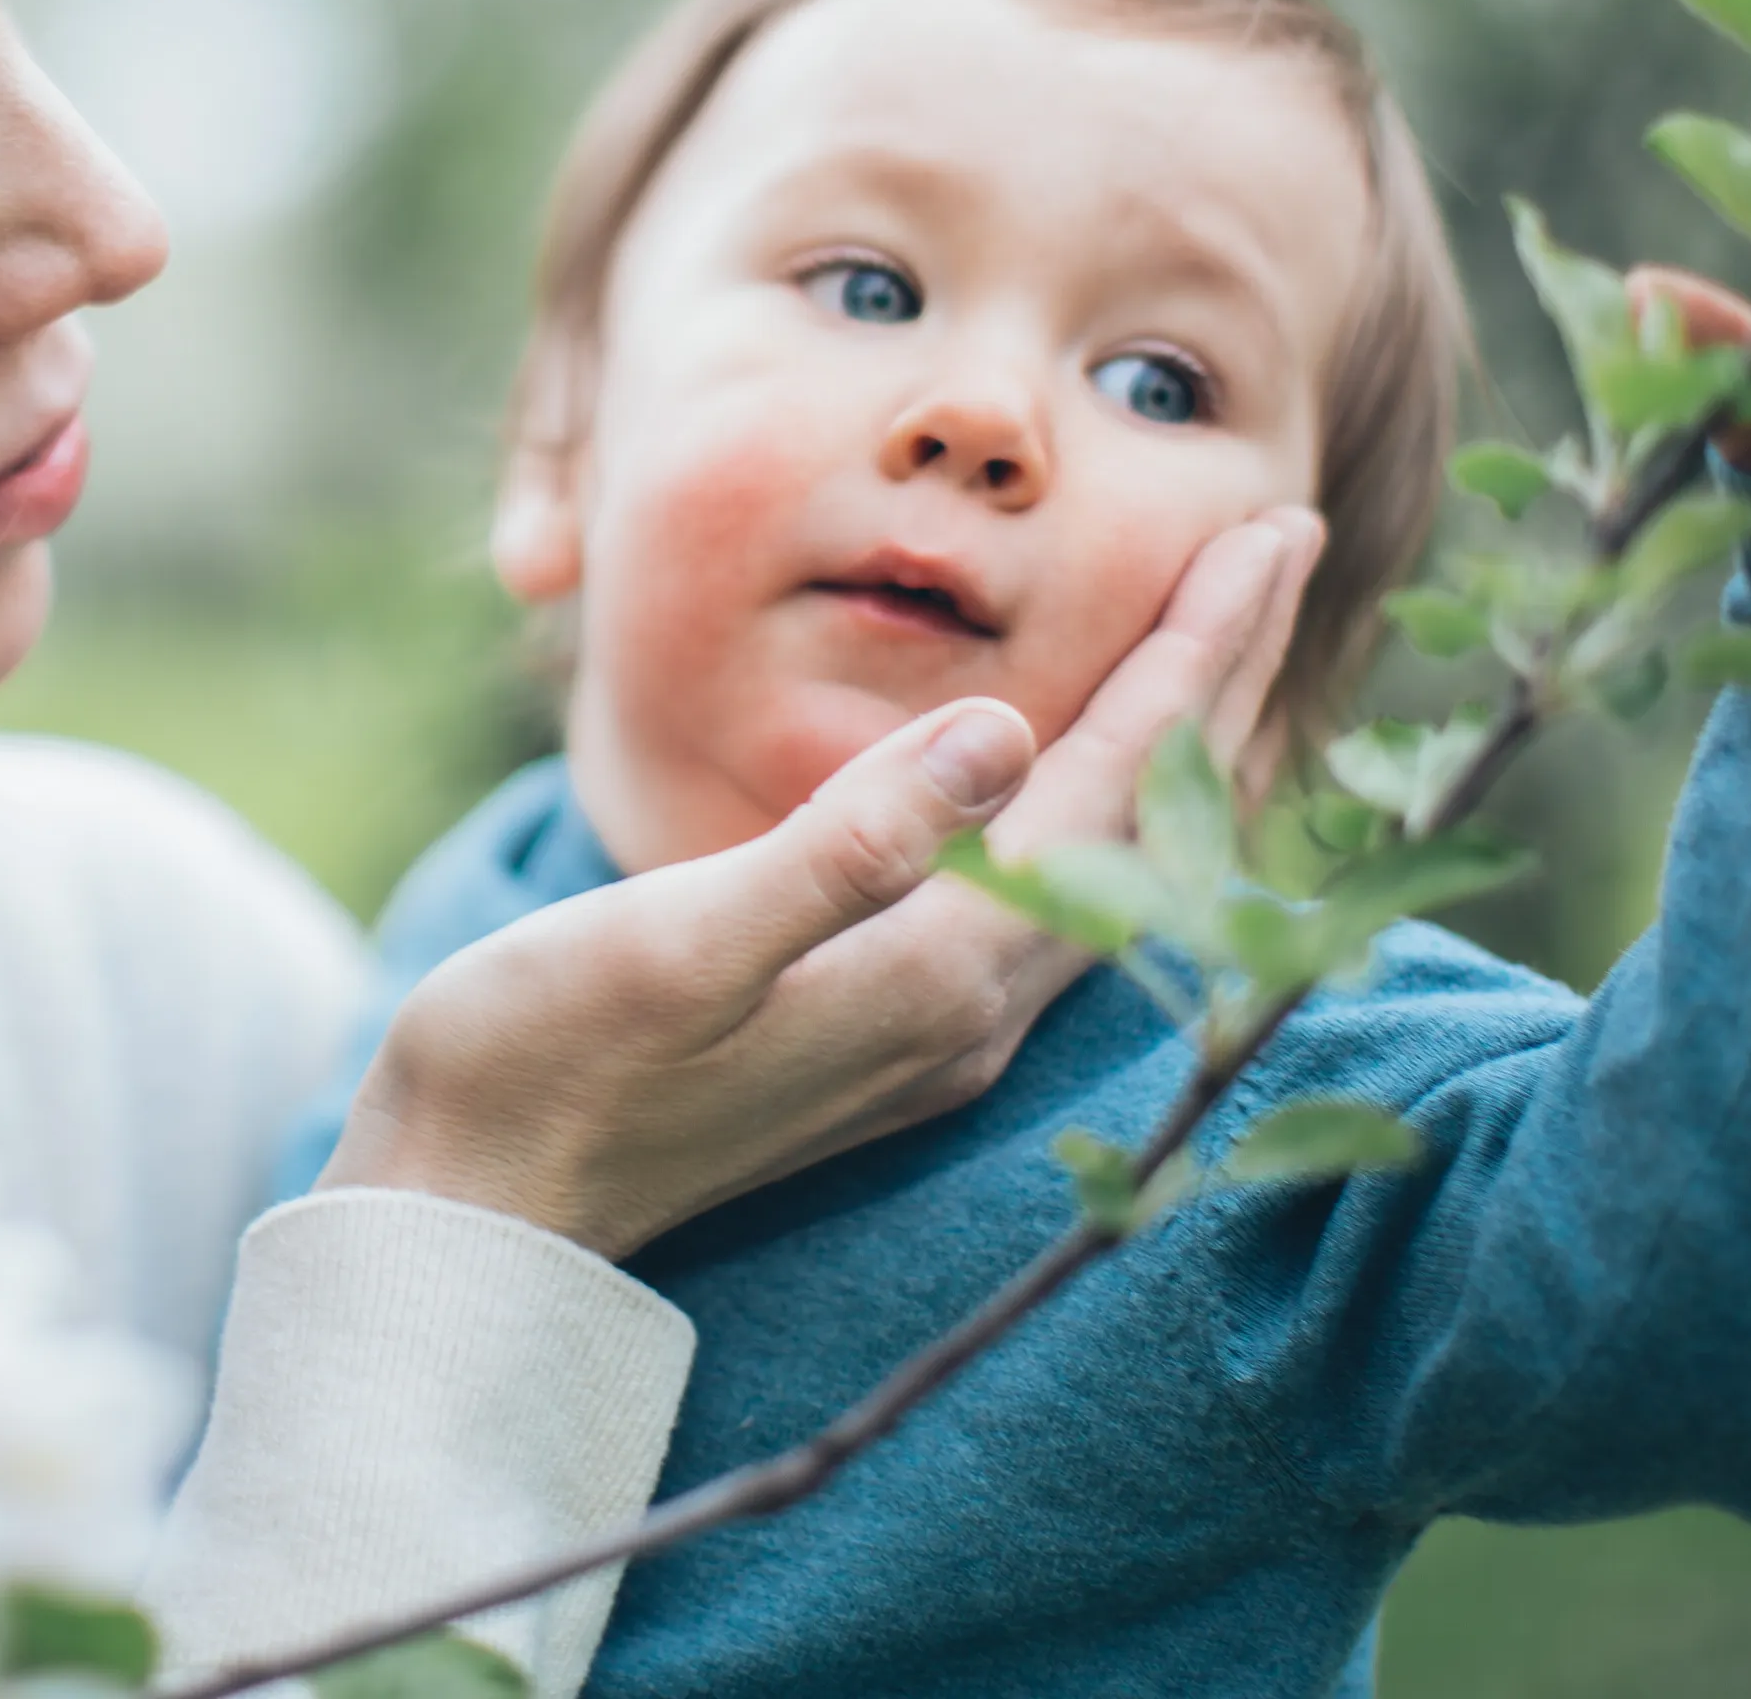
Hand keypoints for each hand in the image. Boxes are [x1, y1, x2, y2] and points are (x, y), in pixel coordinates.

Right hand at [316, 506, 1326, 1262]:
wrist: (470, 1216)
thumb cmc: (543, 1063)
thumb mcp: (683, 943)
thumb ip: (849, 848)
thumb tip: (1006, 733)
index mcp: (939, 978)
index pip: (1111, 786)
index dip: (1195, 653)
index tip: (1272, 532)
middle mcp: (966, 1017)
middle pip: (1142, 826)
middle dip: (1212, 680)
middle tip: (1280, 543)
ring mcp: (927, 1035)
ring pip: (1098, 865)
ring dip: (1157, 743)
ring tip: (1205, 640)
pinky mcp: (876, 1035)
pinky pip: (1038, 898)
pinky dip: (1084, 804)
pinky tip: (1063, 768)